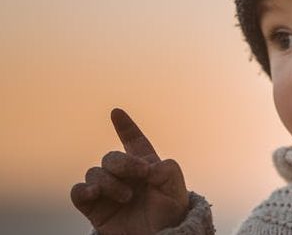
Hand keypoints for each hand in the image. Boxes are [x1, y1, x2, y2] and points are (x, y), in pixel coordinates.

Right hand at [70, 108, 189, 234]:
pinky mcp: (94, 208)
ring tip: (126, 197)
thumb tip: (148, 167)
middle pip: (111, 157)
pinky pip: (78, 192)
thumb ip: (167, 170)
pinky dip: (84, 190)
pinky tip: (96, 193)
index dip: (126, 127)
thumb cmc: (170, 214)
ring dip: (110, 181)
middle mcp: (124, 175)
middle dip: (124, 163)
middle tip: (140, 175)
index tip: (116, 112)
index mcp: (146, 165)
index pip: (134, 141)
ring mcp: (107, 191)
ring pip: (95, 172)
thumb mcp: (176, 188)